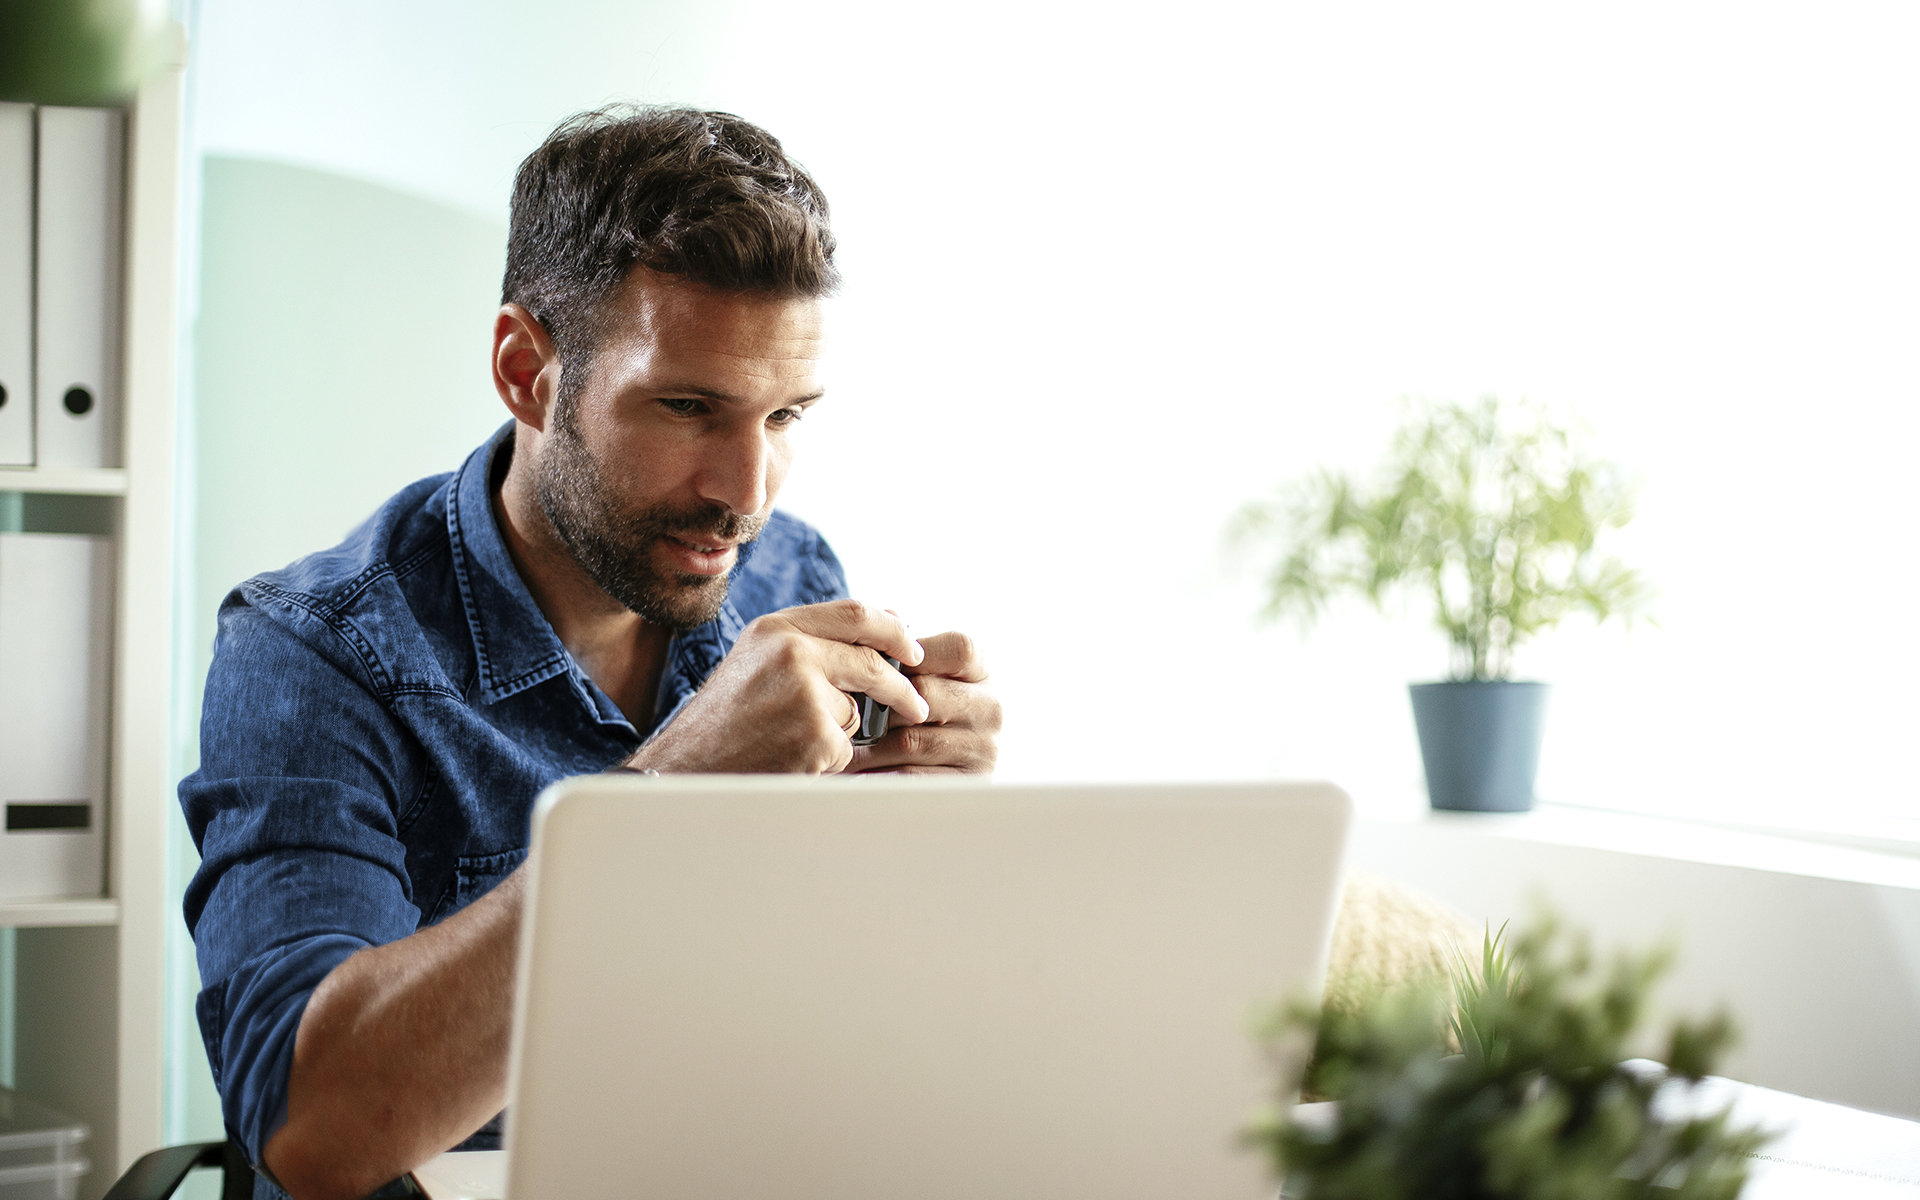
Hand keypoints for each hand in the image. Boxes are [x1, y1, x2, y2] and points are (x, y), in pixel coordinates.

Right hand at [628, 600, 928, 773]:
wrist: (683, 768)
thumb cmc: (721, 721)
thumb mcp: (757, 661)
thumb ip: (809, 643)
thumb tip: (885, 628)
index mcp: (776, 628)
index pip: (855, 613)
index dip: (893, 630)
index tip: (913, 648)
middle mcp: (791, 651)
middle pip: (872, 662)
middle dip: (902, 688)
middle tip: (917, 706)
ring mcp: (805, 693)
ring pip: (856, 711)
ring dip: (839, 732)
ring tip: (787, 741)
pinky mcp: (815, 735)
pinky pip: (845, 747)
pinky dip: (827, 760)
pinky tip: (786, 761)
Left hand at [847, 631, 999, 774]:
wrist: (949, 760)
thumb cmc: (924, 706)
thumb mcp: (925, 672)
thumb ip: (905, 647)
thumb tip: (889, 616)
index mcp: (983, 671)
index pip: (958, 650)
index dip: (913, 655)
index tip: (874, 664)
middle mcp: (991, 707)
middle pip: (928, 695)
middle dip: (880, 702)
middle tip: (841, 703)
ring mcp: (984, 747)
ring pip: (913, 740)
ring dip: (869, 742)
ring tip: (836, 738)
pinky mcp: (967, 782)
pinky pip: (912, 776)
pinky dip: (877, 773)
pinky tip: (856, 768)